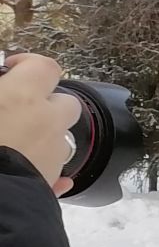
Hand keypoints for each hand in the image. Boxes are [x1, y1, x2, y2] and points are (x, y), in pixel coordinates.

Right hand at [0, 53, 82, 194]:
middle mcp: (46, 122)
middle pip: (64, 102)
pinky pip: (56, 173)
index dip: (29, 64)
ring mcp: (52, 153)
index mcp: (22, 97)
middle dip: (45, 102)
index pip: (44, 67)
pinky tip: (22, 169)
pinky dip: (43, 168)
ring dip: (43, 134)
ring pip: (60, 136)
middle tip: (17, 107)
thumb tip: (0, 82)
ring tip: (13, 139)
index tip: (12, 69)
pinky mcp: (50, 182)